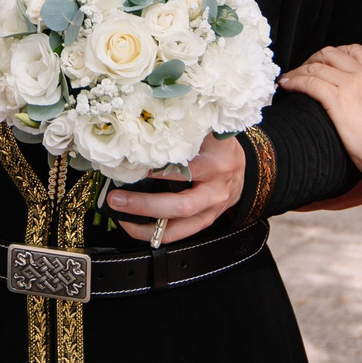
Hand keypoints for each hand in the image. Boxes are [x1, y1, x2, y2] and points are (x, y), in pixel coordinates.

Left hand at [106, 132, 245, 244]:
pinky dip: (153, 233)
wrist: (244, 168)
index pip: (184, 169)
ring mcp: (211, 211)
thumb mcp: (206, 133)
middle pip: (180, 206)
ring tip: (120, 217)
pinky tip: (134, 225)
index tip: (130, 168)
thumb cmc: (220, 147)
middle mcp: (215, 191)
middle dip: (144, 205)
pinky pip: (178, 234)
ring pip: (177, 228)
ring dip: (144, 227)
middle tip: (117, 198)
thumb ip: (182, 133)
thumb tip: (144, 129)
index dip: (155, 172)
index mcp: (216, 164)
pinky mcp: (205, 222)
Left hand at [279, 44, 361, 182]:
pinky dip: (294, 81)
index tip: (322, 63)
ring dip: (298, 70)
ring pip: (317, 66)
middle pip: (331, 53)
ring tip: (288, 79)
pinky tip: (286, 86)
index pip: (354, 51)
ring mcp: (351, 87)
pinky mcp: (338, 102)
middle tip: (302, 71)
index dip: (334, 54)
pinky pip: (310, 82)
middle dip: (312, 59)